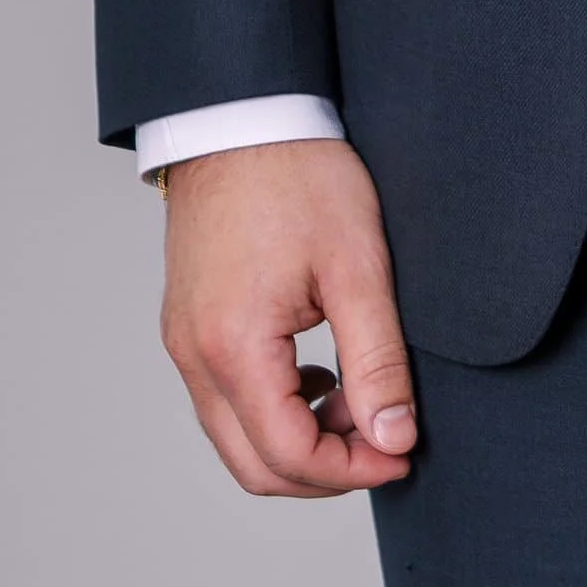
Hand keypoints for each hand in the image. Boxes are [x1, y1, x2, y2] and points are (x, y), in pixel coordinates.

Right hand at [159, 138, 418, 497]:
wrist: (241, 114)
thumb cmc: (298, 174)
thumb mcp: (357, 266)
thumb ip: (377, 361)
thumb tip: (395, 438)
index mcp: (233, 346)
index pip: (288, 456)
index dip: (352, 471)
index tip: (402, 455)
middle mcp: (194, 355)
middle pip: (254, 465)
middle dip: (325, 471)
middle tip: (385, 442)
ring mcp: (183, 342)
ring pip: (236, 437)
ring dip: (299, 441)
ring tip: (359, 400)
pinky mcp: (186, 325)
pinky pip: (224, 399)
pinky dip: (274, 409)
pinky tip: (321, 376)